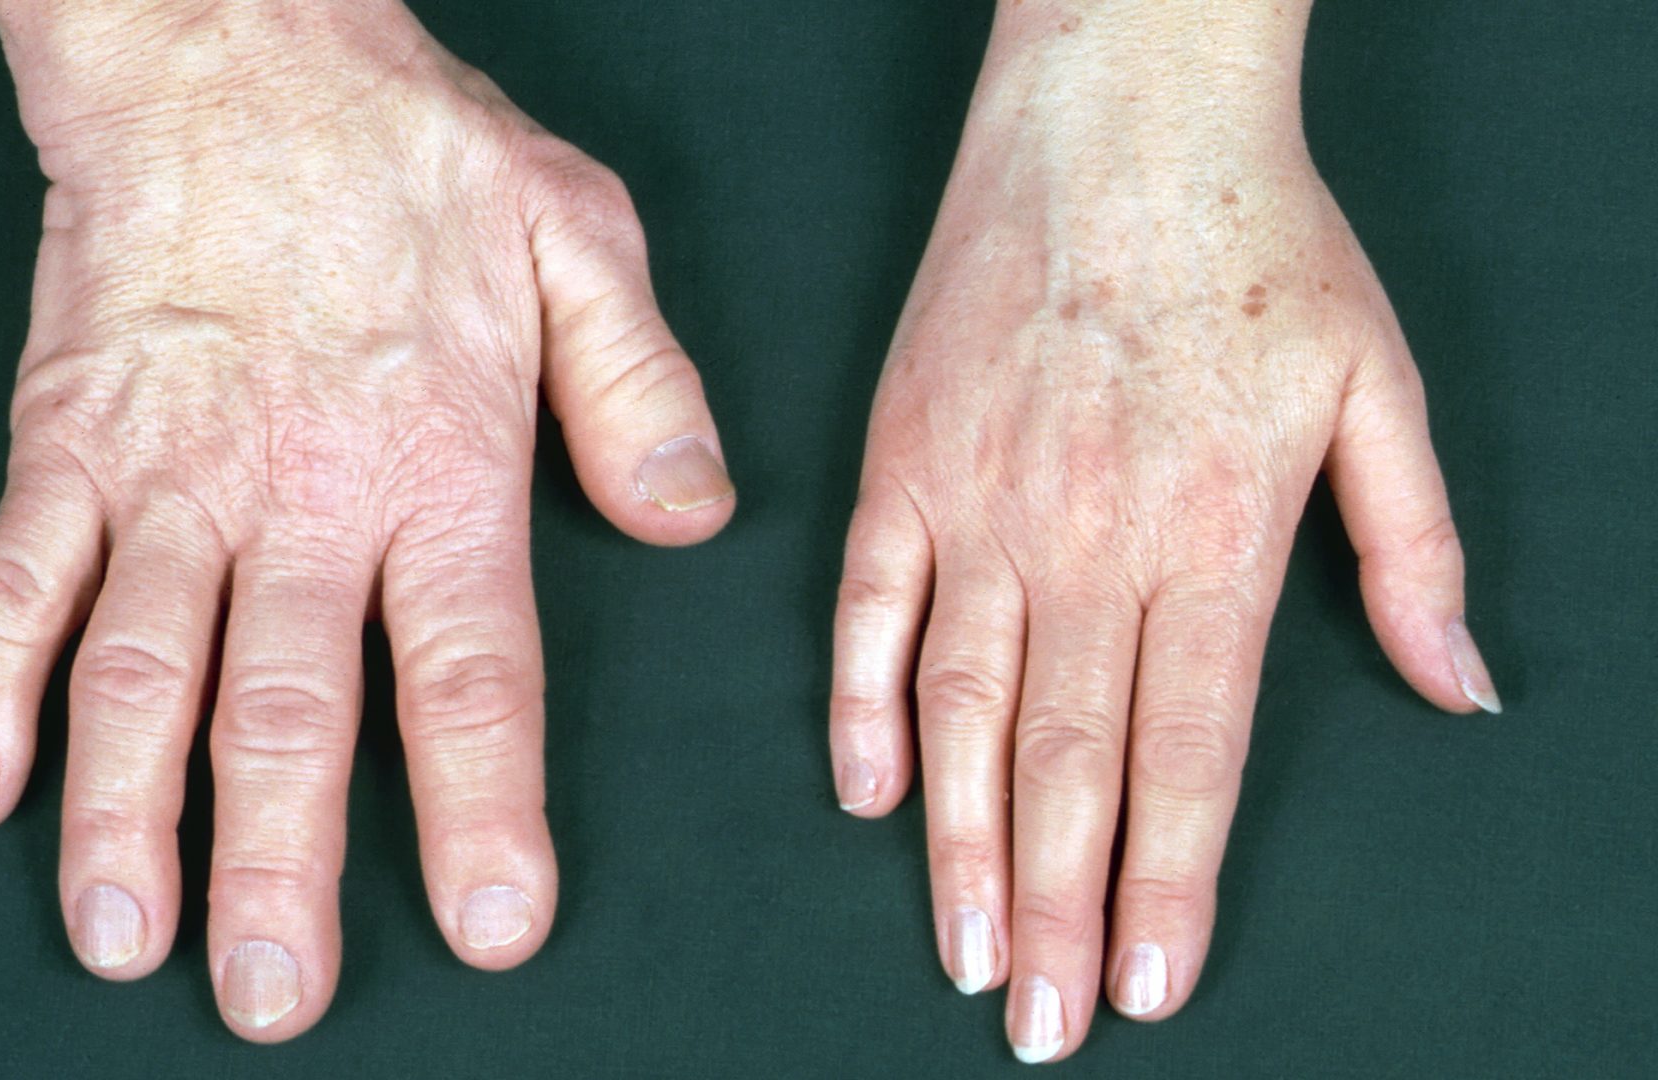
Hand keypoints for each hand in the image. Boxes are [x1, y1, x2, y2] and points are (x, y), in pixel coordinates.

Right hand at [0, 0, 732, 1040]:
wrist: (231, 52)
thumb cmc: (408, 150)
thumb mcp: (580, 242)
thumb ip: (640, 391)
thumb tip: (688, 522)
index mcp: (438, 464)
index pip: (468, 669)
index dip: (480, 808)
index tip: (488, 926)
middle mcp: (299, 494)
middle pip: (285, 712)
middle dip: (280, 867)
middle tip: (273, 997)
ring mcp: (170, 475)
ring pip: (138, 672)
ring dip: (123, 816)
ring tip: (120, 935)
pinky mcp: (70, 443)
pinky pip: (15, 579)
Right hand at [827, 2, 1496, 1062]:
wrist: (1118, 116)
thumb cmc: (1257, 242)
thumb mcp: (1381, 386)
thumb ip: (1416, 551)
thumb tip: (1460, 688)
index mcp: (1212, 531)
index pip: (1190, 750)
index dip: (1169, 882)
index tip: (1152, 983)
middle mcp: (1086, 536)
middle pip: (1069, 760)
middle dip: (1060, 910)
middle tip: (1042, 1023)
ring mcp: (978, 500)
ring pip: (958, 708)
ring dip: (960, 846)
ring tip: (966, 954)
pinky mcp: (900, 461)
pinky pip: (866, 607)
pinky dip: (858, 707)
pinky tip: (866, 800)